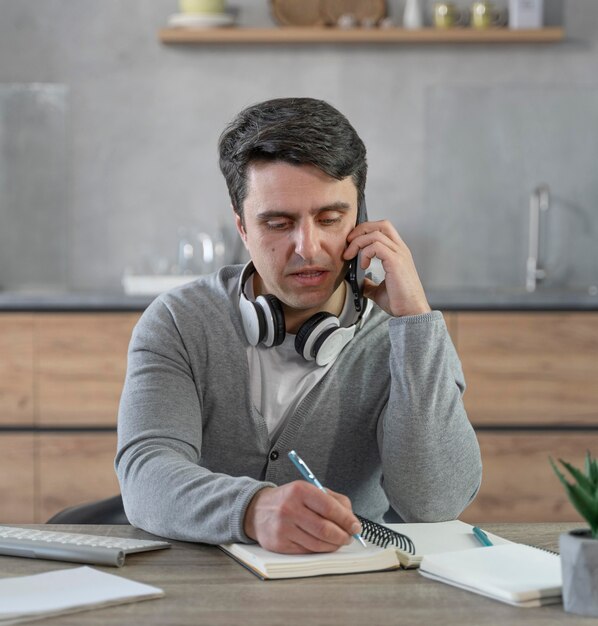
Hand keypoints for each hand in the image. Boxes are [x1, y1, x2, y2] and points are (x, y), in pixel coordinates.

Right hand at [243, 481, 361, 553]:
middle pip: (325, 529)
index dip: (346, 519)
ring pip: (317, 543)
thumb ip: (333, 500)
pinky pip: (307, 551)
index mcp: (300, 490)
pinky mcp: (279, 544)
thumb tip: (351, 520)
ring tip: (338, 541)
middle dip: (343, 536)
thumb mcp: (309, 490)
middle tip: (349, 537)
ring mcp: (283, 527)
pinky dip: (319, 550)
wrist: (257, 510)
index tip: (356, 526)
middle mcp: (290, 508)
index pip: (329, 507)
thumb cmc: (289, 499)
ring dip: (333, 545)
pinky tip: (322, 544)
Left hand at [344, 220, 430, 317]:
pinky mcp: (396, 262)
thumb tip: (360, 283)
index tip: (352, 243)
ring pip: (376, 234)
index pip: (383, 229)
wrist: (411, 312)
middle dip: (361, 229)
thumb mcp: (379, 291)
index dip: (366, 231)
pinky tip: (363, 265)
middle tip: (348, 243)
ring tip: (350, 255)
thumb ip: (370, 284)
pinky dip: (365, 253)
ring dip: (358, 242)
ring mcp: (399, 254)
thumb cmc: (400, 302)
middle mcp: (400, 250)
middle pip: (381, 224)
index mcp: (398, 253)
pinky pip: (376, 246)